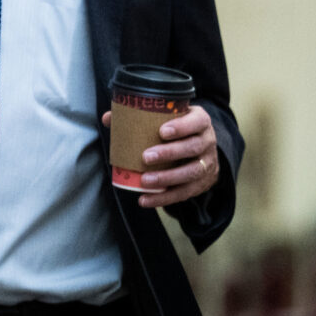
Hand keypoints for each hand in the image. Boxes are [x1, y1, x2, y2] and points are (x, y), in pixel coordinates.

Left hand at [103, 105, 219, 207]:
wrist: (202, 150)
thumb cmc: (177, 130)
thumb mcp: (167, 118)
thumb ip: (138, 116)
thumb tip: (108, 118)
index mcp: (200, 121)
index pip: (196, 122)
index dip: (181, 127)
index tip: (161, 131)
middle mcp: (207, 142)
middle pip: (193, 147)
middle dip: (170, 153)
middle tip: (146, 157)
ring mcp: (206, 163)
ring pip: (191, 172)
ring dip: (167, 178)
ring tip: (145, 181)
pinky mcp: (201, 183)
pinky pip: (184, 193)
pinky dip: (164, 198)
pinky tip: (145, 199)